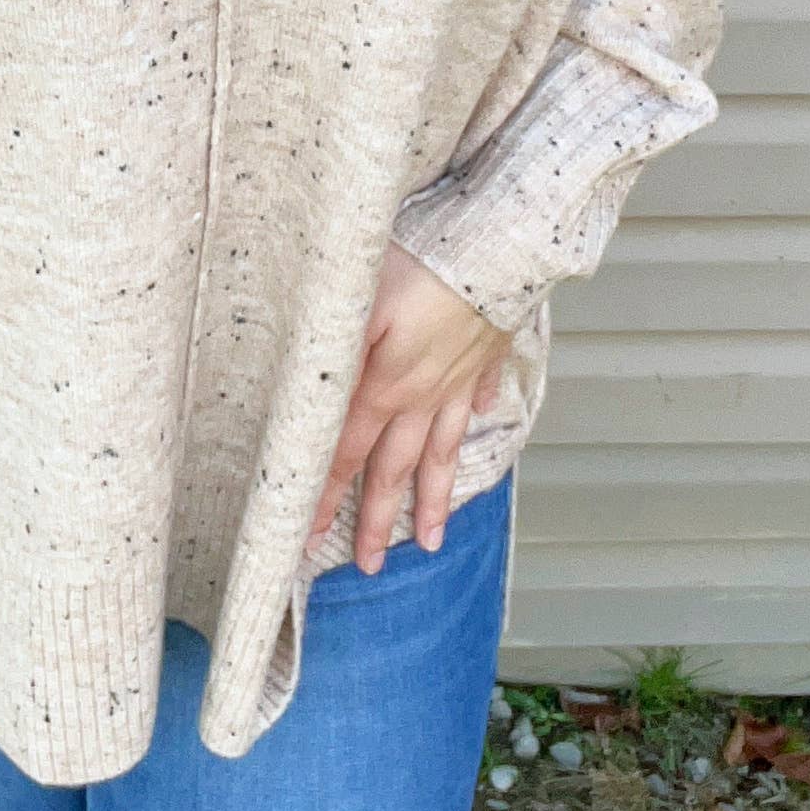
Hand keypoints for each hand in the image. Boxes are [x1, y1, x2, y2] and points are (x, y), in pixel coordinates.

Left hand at [306, 243, 513, 574]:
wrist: (498, 244)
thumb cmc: (423, 264)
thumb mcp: (360, 303)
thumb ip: (334, 352)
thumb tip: (313, 399)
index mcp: (386, 386)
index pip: (346, 454)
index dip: (327, 496)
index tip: (311, 536)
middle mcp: (425, 395)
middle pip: (396, 468)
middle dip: (381, 520)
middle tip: (371, 566)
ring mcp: (459, 380)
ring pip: (441, 450)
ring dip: (433, 499)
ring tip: (432, 540)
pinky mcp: (485, 355)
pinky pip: (476, 399)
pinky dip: (473, 417)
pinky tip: (471, 426)